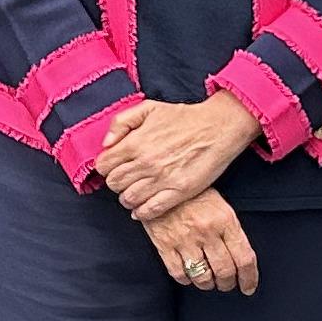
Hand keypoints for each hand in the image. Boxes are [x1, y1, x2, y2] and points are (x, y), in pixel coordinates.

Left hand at [94, 94, 264, 220]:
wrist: (218, 127)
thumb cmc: (184, 118)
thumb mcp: (149, 108)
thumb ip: (121, 122)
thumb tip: (107, 144)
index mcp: (135, 143)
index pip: (104, 166)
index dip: (106, 167)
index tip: (114, 166)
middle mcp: (146, 163)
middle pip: (114, 184)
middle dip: (116, 182)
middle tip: (126, 178)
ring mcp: (162, 179)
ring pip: (129, 199)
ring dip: (128, 197)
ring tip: (135, 191)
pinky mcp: (179, 192)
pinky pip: (150, 210)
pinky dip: (142, 212)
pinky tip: (143, 207)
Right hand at [140, 190, 257, 294]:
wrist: (160, 183)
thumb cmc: (193, 194)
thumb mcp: (220, 205)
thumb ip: (231, 230)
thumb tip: (241, 259)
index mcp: (225, 220)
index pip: (244, 258)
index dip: (249, 278)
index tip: (249, 286)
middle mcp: (207, 232)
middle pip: (225, 271)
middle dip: (228, 283)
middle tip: (228, 284)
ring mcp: (185, 240)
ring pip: (203, 277)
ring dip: (209, 284)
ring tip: (209, 281)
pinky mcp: (165, 245)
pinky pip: (179, 274)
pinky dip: (187, 280)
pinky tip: (189, 275)